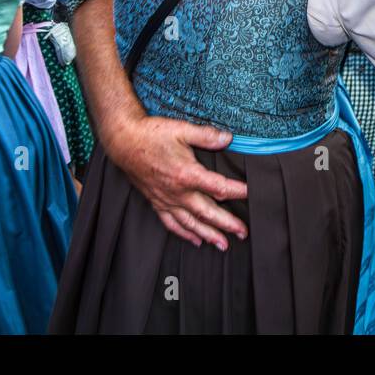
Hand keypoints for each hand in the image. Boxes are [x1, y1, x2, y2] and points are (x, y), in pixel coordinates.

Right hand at [107, 113, 249, 249]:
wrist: (123, 141)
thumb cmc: (151, 134)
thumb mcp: (182, 129)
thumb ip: (207, 135)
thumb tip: (228, 138)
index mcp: (187, 174)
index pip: (219, 187)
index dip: (238, 191)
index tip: (252, 194)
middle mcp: (178, 192)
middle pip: (208, 213)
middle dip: (227, 224)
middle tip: (243, 233)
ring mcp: (166, 200)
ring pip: (191, 223)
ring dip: (208, 235)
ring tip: (223, 245)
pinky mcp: (156, 202)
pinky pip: (171, 223)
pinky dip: (184, 233)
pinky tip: (195, 240)